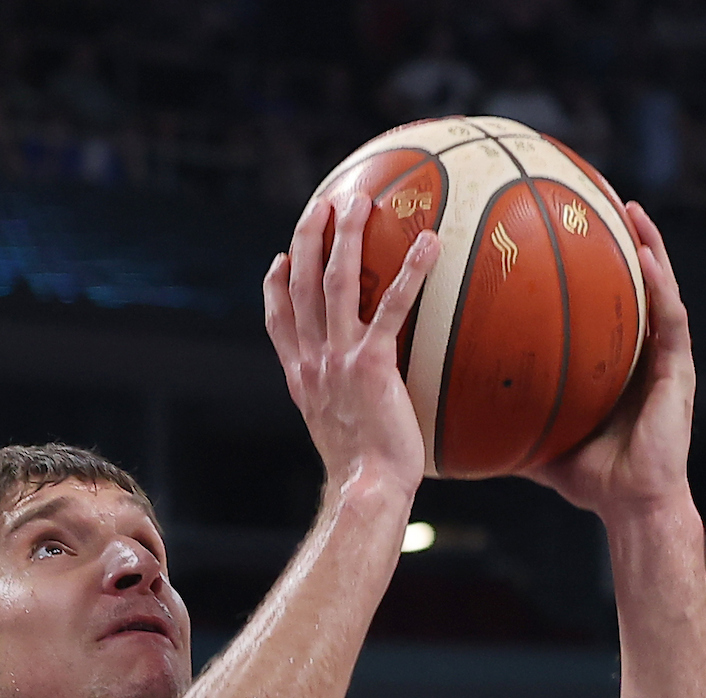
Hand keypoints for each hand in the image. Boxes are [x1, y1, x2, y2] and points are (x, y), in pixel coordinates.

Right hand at [262, 191, 439, 493]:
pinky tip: (429, 243)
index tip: (281, 259)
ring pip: (335, 281)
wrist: (365, 489)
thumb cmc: (362, 472)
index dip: (276, 285)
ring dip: (346, 235)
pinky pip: (391, 306)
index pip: (279, 320)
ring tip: (361, 200)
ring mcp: (338, 359)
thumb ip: (343, 404)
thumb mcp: (339, 431)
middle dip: (309, 238)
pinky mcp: (371, 364)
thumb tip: (365, 399)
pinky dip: (409, 271)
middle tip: (323, 203)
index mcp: (301, 376)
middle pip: (301, 284)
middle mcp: (312, 360)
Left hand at [514, 202, 692, 518]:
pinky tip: (648, 252)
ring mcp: (662, 359)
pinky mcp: (679, 369)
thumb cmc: (589, 479)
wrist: (631, 506)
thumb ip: (501, 420)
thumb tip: (448, 416)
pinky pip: (670, 316)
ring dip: (647, 245)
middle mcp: (639, 353)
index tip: (557, 233)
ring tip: (628, 206)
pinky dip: (661, 282)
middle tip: (591, 198)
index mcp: (611, 363)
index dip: (582, 270)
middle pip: (627, 285)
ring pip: (657, 288)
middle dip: (614, 242)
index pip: (596, 306)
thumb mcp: (535, 439)